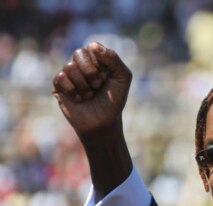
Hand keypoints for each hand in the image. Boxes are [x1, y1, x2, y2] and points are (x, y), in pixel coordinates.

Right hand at [52, 42, 133, 197]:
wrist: (103, 122)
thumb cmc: (114, 100)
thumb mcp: (123, 78)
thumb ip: (114, 59)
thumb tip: (93, 45)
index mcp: (98, 60)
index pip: (93, 46)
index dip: (100, 60)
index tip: (107, 75)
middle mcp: (83, 64)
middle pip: (79, 53)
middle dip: (91, 71)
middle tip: (98, 85)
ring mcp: (70, 74)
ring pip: (70, 67)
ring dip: (84, 85)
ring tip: (89, 95)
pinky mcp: (59, 85)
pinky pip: (60, 77)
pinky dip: (73, 90)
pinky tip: (79, 99)